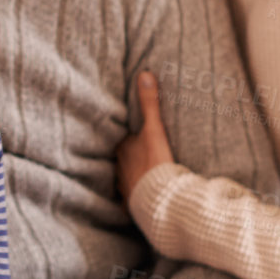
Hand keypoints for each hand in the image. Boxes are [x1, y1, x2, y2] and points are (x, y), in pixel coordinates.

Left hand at [116, 71, 175, 199]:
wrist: (160, 200)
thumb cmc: (156, 162)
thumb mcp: (155, 130)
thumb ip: (150, 103)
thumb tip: (144, 74)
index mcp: (122, 149)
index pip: (124, 139)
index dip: (131, 136)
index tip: (139, 134)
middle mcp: (118, 168)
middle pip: (125, 158)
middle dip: (133, 155)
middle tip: (146, 153)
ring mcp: (124, 187)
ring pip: (127, 177)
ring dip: (135, 174)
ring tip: (148, 172)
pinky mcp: (132, 204)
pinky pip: (133, 196)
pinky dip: (139, 193)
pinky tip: (147, 193)